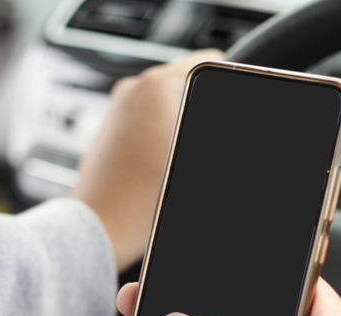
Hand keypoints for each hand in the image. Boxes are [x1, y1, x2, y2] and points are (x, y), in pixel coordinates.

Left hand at [71, 49, 222, 272]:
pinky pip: (146, 123)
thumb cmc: (143, 201)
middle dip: (200, 108)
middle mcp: (132, 89)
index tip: (231, 109)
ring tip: (180, 161)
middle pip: (186, 85)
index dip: (226, 85)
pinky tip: (163, 167)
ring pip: (166, 106)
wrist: (99, 228)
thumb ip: (217, 127)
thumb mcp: (194, 159)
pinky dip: (160, 138)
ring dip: (180, 125)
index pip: (209, 61)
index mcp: (156, 84)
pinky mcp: (109, 132)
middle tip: (199, 143)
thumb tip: (241, 117)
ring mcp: (117, 109)